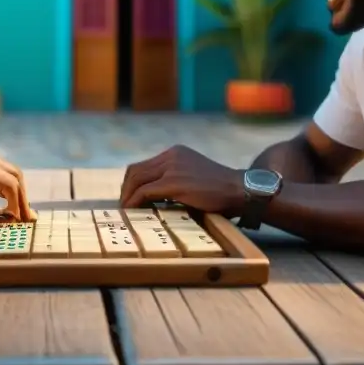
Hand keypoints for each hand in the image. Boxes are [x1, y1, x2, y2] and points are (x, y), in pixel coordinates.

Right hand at [0, 143, 34, 219]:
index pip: (3, 170)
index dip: (11, 190)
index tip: (15, 207)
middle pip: (13, 172)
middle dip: (21, 194)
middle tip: (25, 214)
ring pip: (16, 179)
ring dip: (22, 201)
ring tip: (23, 219)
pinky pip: (12, 187)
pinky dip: (16, 202)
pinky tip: (13, 215)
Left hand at [120, 144, 245, 215]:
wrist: (239, 189)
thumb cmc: (220, 189)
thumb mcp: (193, 176)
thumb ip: (175, 178)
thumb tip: (154, 195)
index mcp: (175, 152)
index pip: (144, 165)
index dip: (132, 182)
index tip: (129, 196)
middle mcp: (171, 156)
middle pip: (136, 170)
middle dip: (126, 189)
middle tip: (124, 205)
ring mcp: (172, 168)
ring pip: (136, 179)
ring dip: (127, 195)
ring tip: (126, 210)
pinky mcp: (174, 182)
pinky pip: (145, 191)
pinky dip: (135, 201)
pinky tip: (133, 211)